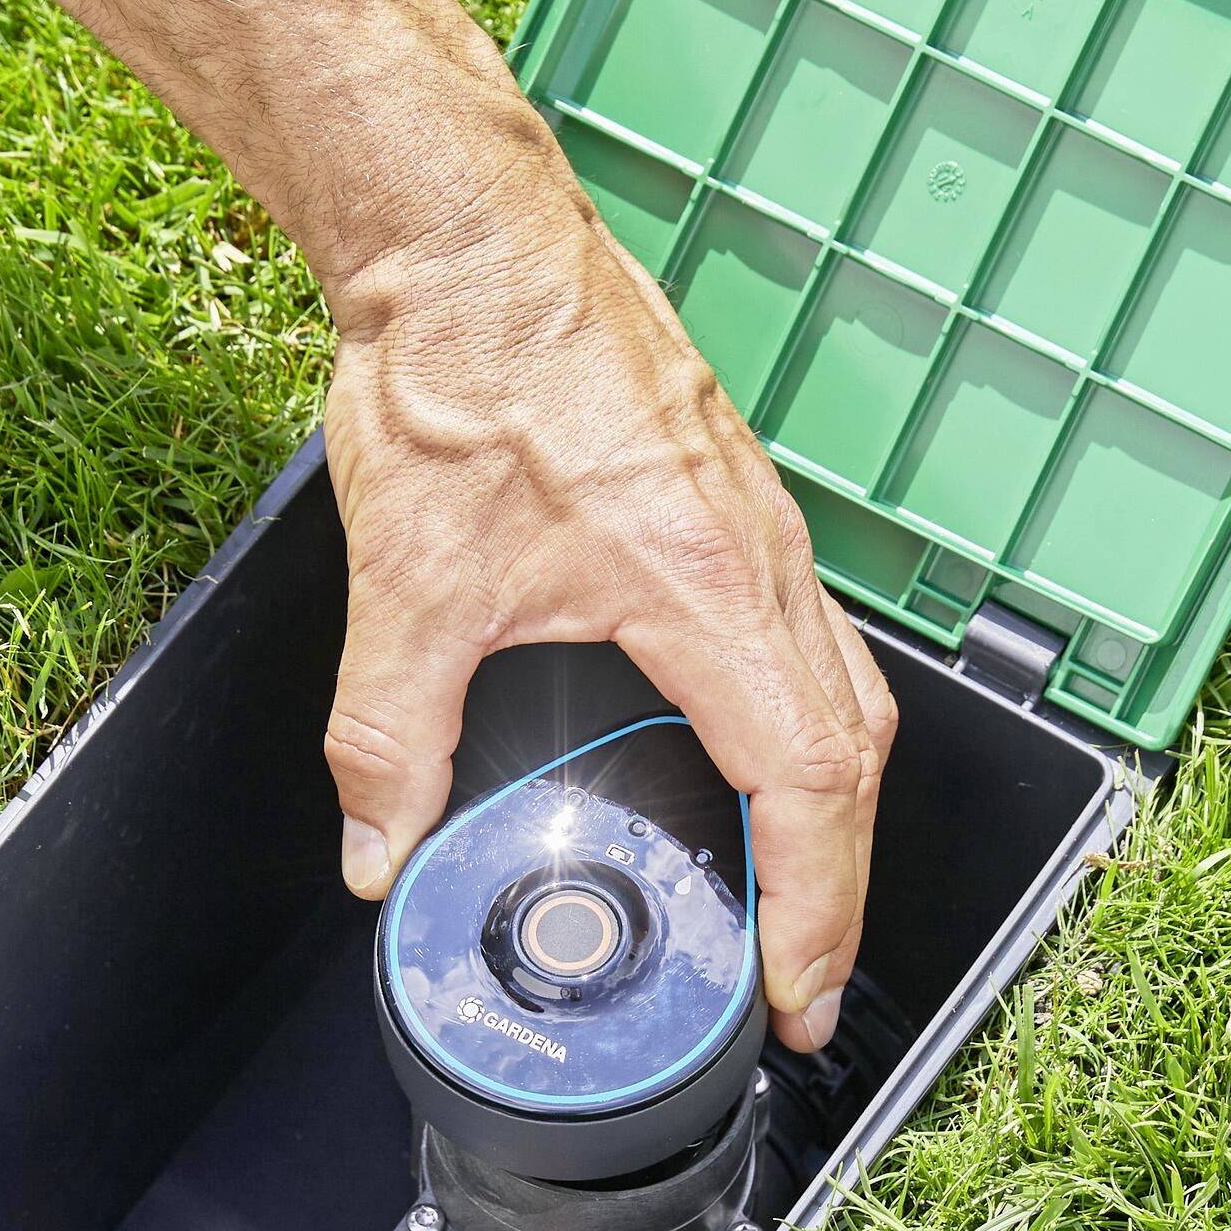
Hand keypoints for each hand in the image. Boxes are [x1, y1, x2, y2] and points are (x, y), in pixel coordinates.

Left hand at [317, 178, 895, 1052]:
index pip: (806, 786)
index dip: (814, 908)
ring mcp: (761, 524)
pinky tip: (744, 758)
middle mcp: (763, 558)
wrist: (469, 237)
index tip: (798, 992)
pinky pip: (808, 639)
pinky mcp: (733, 498)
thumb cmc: (460, 371)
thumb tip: (377, 850)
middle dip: (839, 888)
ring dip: (830, 810)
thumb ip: (389, 734)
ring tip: (789, 897)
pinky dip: (803, 728)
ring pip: (845, 694)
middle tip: (802, 982)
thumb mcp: (407, 580)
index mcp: (707, 589)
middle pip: (854, 756)